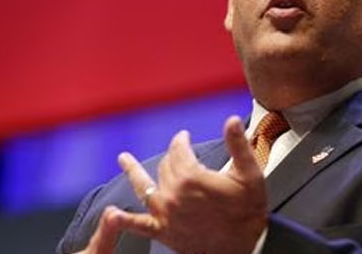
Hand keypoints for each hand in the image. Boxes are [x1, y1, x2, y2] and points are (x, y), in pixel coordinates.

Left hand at [82, 116, 267, 253]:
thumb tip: (232, 120)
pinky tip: (112, 213)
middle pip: (165, 165)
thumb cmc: (248, 212)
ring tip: (123, 159)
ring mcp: (165, 213)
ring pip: (146, 186)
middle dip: (172, 156)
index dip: (182, 140)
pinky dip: (123, 219)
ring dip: (134, 171)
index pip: (179, 149)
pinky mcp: (163, 231)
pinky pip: (138, 224)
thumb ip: (238, 145)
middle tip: (180, 153)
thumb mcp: (249, 174)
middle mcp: (173, 194)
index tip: (184, 136)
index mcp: (191, 177)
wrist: (245, 248)